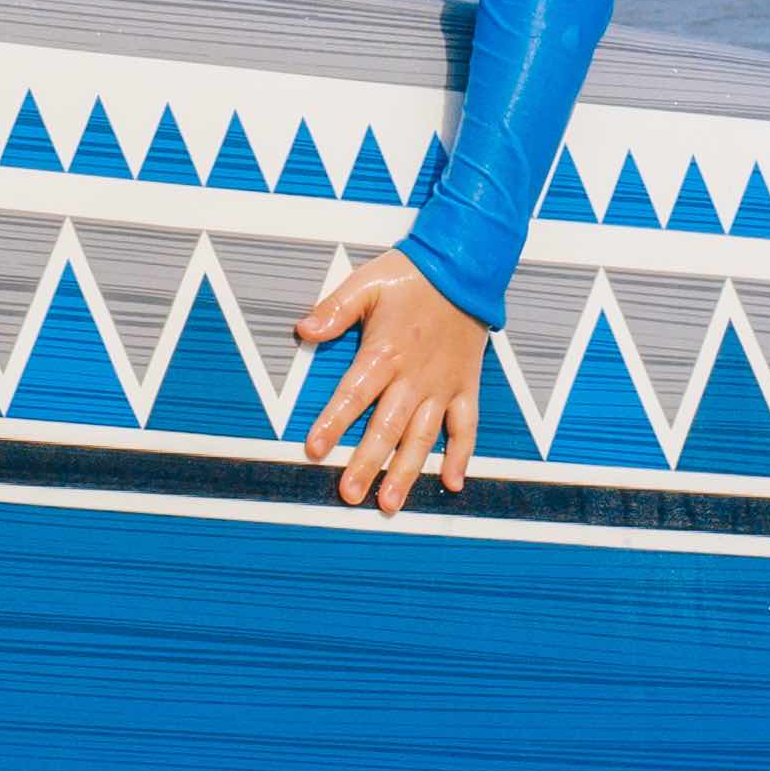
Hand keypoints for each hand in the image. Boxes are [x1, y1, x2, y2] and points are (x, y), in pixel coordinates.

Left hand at [295, 252, 486, 513]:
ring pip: (423, 436)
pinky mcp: (466, 386)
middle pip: (386, 427)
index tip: (316, 450)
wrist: (465, 267)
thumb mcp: (366, 283)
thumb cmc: (412, 276)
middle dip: (366, 463)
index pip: (353, 395)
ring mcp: (442, 385)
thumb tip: (303, 329)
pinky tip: (452, 482)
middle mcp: (414, 376)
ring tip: (389, 503)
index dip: (333, 423)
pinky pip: (466, 427)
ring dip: (406, 471)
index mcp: (385, 352)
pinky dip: (462, 455)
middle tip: (349, 494)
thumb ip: (335, 310)